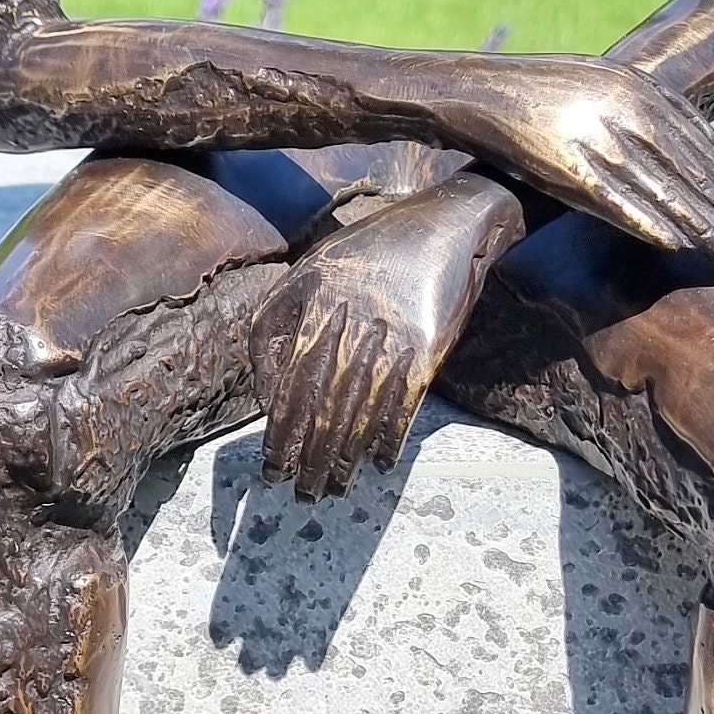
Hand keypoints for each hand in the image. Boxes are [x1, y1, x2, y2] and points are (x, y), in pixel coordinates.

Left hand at [252, 178, 524, 500]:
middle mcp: (349, 321)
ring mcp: (390, 335)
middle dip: (305, 454)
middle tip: (297, 491)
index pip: (287, 379)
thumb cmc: (371, 250)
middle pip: (320, 402)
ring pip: (358, 410)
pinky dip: (389, 437)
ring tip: (332, 490)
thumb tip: (266, 394)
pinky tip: (379, 465)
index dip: (279, 428)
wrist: (447, 222)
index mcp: (315, 302)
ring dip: (343, 458)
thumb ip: (277, 323)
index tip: (273, 461)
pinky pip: (403, 402)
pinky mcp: (427, 346)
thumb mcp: (311, 269)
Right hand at [443, 56, 713, 275]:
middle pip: (698, 178)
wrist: (476, 88)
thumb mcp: (613, 83)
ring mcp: (599, 139)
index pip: (707, 158)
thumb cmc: (545, 91)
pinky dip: (649, 223)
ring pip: (667, 194)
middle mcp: (629, 115)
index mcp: (645, 96)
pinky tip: (680, 248)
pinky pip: (615, 200)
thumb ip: (668, 109)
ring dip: (708, 233)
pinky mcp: (565, 163)